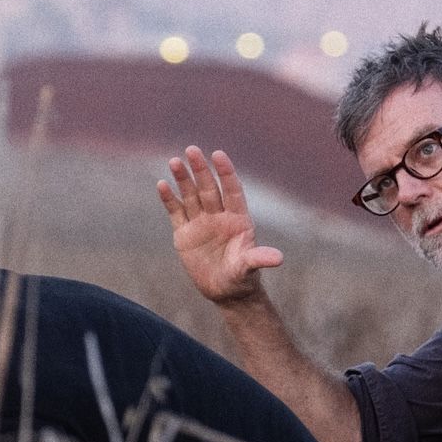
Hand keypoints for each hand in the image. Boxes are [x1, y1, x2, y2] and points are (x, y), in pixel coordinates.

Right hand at [156, 147, 283, 304]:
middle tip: (192, 150)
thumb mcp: (249, 269)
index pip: (232, 190)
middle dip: (200, 170)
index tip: (218, 155)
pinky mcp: (184, 234)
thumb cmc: (242, 278)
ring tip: (175, 161)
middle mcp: (219, 216)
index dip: (226, 173)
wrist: (225, 292)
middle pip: (209, 188)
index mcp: (238, 219)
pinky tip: (162, 184)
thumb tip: (279, 258)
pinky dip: (169, 199)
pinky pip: (176, 212)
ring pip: (191, 196)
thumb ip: (259, 259)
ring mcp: (201, 223)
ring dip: (183, 179)